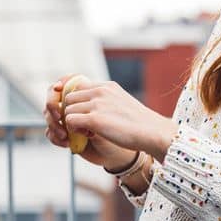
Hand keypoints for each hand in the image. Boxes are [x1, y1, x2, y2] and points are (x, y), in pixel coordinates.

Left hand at [56, 76, 174, 161]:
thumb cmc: (139, 124)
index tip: (83, 114)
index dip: (76, 102)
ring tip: (88, 131)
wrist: (152, 132)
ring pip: (68, 110)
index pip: (77, 86)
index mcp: (106, 86)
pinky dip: (74, 130)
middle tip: (83, 125)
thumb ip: (106, 101)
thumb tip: (93, 107)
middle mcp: (100, 91)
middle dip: (72, 112)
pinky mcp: (95, 119)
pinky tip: (88, 135)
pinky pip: (70, 121)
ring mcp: (97, 104)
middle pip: (69, 98)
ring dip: (73, 122)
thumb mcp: (121, 103)